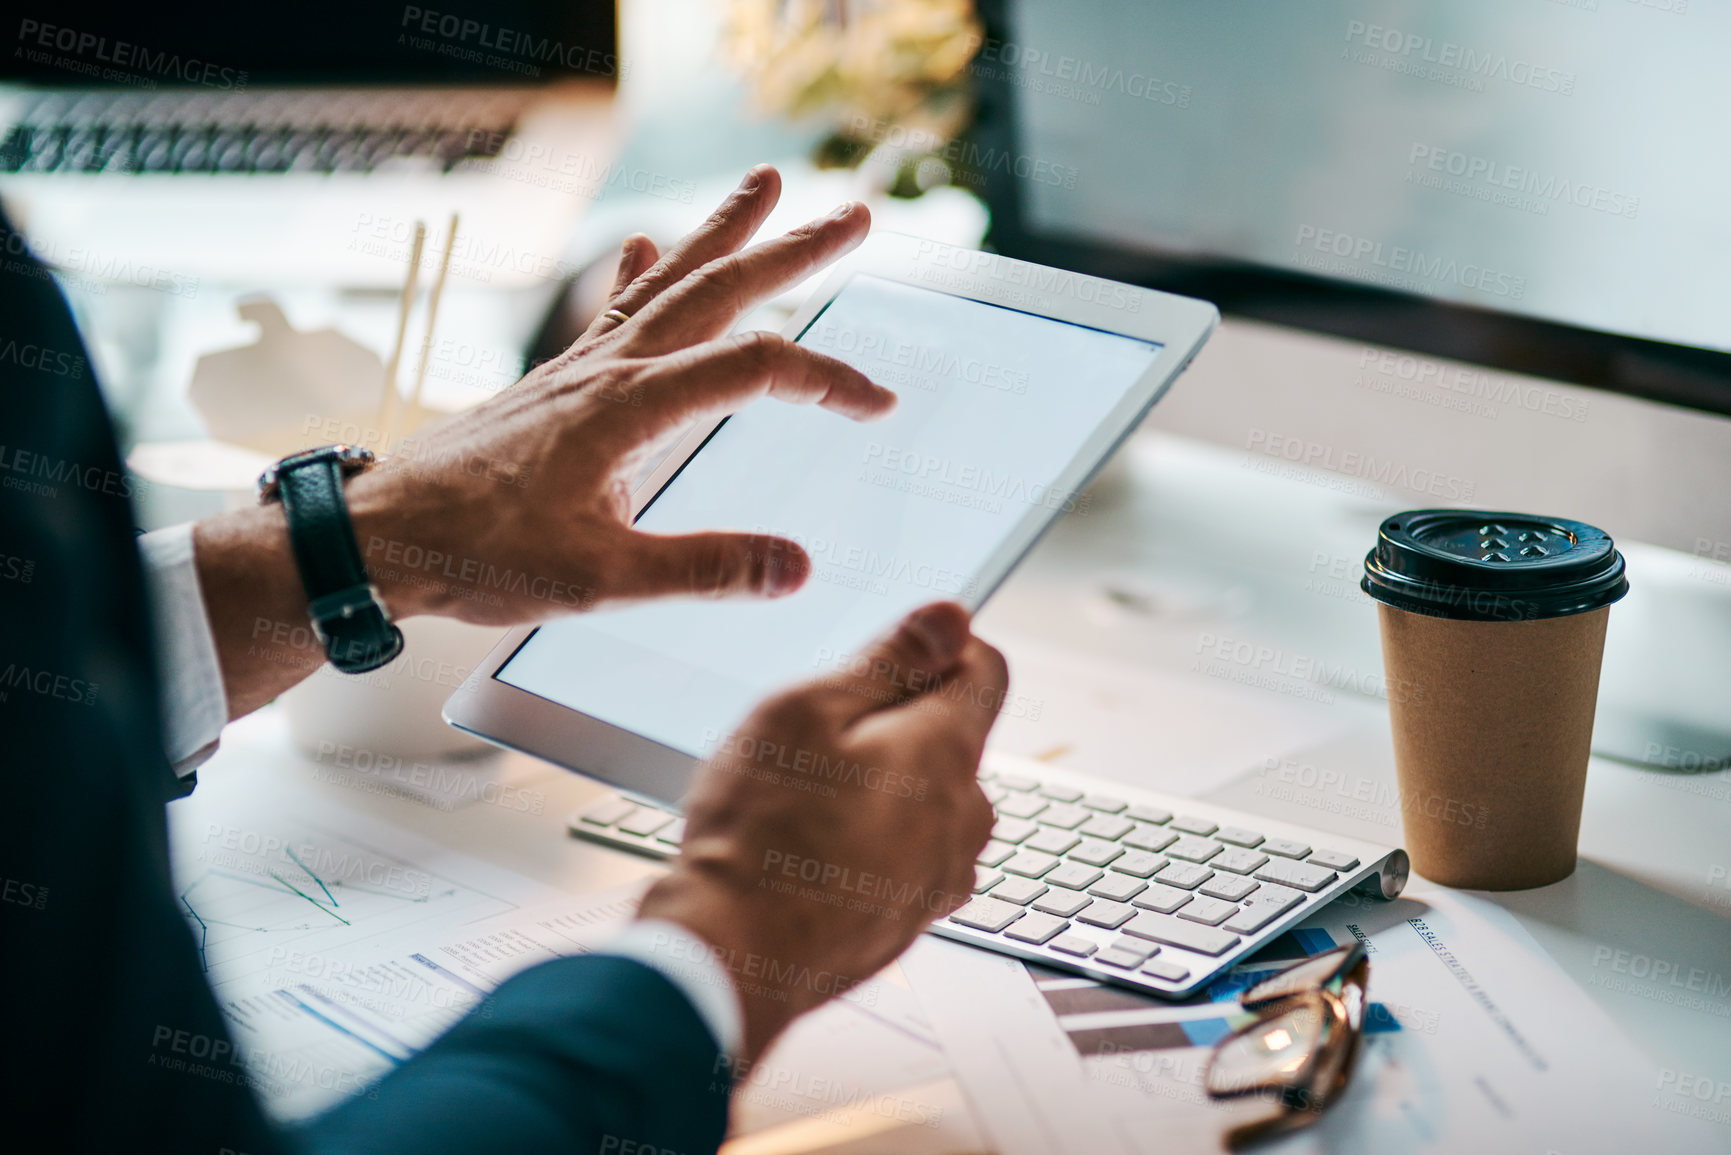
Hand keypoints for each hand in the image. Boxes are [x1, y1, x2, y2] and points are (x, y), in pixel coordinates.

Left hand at [344, 163, 892, 623]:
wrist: (383, 534)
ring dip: (723, 233)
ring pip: (670, 283)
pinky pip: (611, 307)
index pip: (755, 369)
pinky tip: (648, 244)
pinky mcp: (556, 382)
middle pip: (719, 290)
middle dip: (792, 250)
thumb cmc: (479, 554)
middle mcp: (608, 369)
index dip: (827, 380)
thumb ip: (704, 569)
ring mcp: (579, 368)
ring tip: (764, 185)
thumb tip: (793, 567)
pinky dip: (639, 270)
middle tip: (851, 215)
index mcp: (630, 408)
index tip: (877, 402)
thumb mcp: (602, 578)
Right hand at [635, 602, 1006, 1060]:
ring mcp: (941, 878)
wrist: (731, 957)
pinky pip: (903, 856)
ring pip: (926, 801)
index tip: (881, 661)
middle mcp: (964, 819)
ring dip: (880, 788)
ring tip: (802, 802)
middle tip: (815, 740)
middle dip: (894, 724)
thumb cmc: (759, 833)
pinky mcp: (909, 920)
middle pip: (951, 738)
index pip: (987, 669)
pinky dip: (867, 843)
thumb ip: (890, 660)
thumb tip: (952, 618)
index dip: (936, 649)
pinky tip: (805, 850)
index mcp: (948, 754)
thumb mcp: (809, 711)